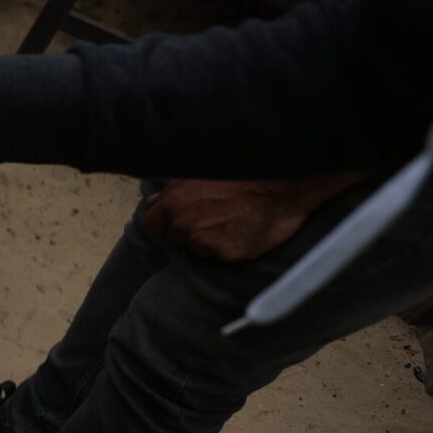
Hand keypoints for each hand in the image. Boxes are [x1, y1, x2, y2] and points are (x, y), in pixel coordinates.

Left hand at [142, 175, 362, 262]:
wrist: (281, 186)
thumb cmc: (241, 175)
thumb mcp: (201, 175)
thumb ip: (173, 192)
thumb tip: (152, 202)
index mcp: (173, 202)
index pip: (151, 225)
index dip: (163, 225)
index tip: (176, 223)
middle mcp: (184, 223)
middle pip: (175, 239)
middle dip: (189, 232)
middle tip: (215, 218)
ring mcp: (204, 240)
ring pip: (197, 249)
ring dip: (209, 241)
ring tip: (232, 222)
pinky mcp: (225, 254)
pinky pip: (219, 257)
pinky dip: (228, 248)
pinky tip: (242, 232)